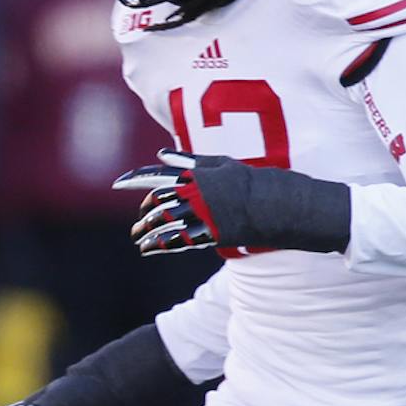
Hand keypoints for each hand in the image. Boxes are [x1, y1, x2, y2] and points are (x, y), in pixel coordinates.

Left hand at [118, 149, 349, 255]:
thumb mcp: (227, 166)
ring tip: (139, 240)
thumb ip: (193, 163)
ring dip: (148, 232)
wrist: (288, 205)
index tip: (117, 183)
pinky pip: (178, 241)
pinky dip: (160, 245)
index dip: (135, 179)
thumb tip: (163, 155)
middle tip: (136, 227)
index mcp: (200, 174)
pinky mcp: (213, 234)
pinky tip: (149, 250)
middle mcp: (199, 193)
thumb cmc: (260, 183)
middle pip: (158, 204)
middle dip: (144, 215)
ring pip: (165, 224)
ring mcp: (205, 214)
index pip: (159, 176)